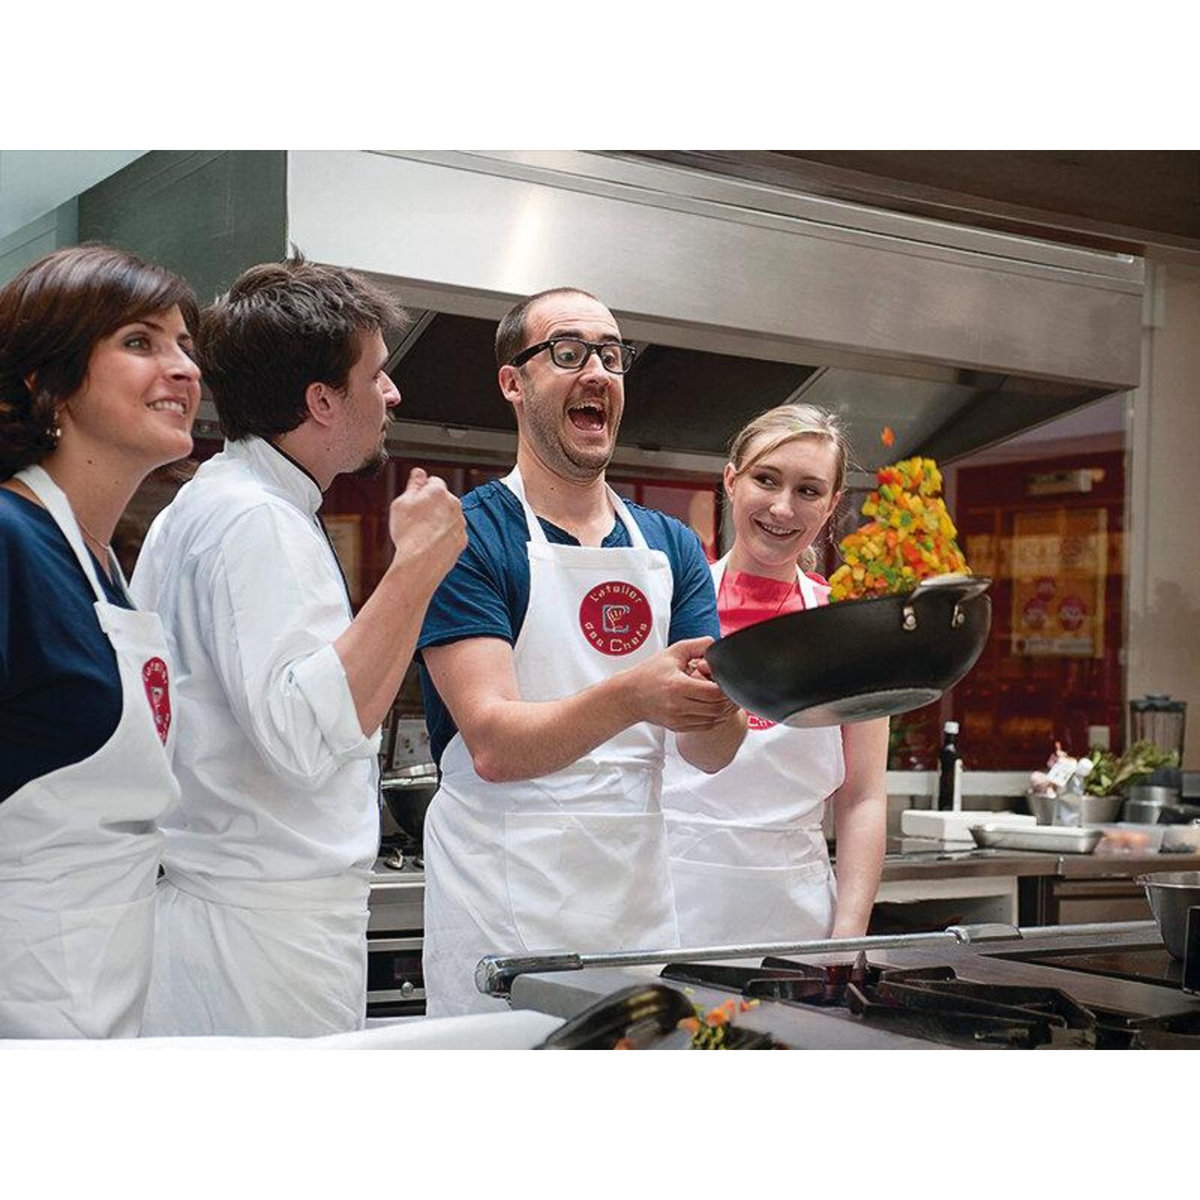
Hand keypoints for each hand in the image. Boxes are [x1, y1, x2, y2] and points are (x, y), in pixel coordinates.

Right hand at [387, 468, 466, 580]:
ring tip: (422, 534)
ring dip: (439, 520)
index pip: (433, 481)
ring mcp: (460, 523)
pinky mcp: (462, 540)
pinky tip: (431, 543)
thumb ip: (413, 484)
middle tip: (416, 519)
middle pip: (443, 499)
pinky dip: (445, 536)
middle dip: (432, 505)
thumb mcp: (401, 503)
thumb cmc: (408, 533)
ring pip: (449, 516)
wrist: (420, 563)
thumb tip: (419, 472)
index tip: (414, 500)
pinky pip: (453, 533)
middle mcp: (455, 504)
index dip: (422, 490)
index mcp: (439, 491)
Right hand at [622, 637, 740, 731]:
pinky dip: (716, 718)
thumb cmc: (650, 672)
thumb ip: (698, 645)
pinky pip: (705, 726)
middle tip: (734, 690)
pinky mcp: (679, 727)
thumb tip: (716, 646)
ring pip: (714, 719)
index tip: (728, 679)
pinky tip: (717, 708)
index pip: (714, 692)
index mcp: (678, 686)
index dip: (727, 687)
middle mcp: (678, 706)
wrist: (630, 696)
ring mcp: (678, 719)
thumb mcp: (673, 652)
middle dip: (730, 699)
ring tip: (728, 698)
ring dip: (725, 710)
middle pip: (717, 708)